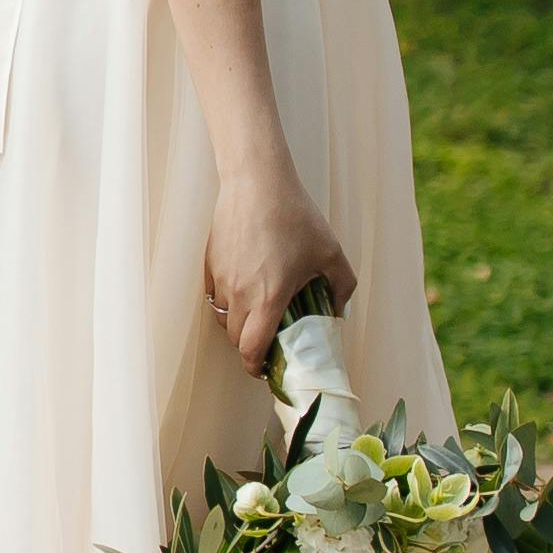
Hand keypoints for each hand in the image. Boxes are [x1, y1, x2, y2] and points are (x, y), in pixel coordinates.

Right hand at [206, 165, 357, 370]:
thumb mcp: (331, 253)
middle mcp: (241, 294)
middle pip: (235, 339)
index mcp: (269, 298)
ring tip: (256, 313)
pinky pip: (215, 294)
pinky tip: (244, 286)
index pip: (252, 349)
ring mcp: (222, 278)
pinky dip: (227, 300)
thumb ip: (342, 286)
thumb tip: (338, 311)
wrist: (257, 182)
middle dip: (249, 347)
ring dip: (237, 324)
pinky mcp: (210, 263)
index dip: (255, 367)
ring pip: (223, 317)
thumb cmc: (295, 216)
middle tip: (266, 342)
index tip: (264, 369)